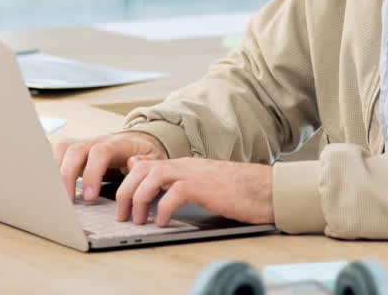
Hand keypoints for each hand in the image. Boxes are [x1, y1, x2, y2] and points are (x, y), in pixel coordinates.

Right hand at [53, 131, 167, 200]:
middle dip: (67, 175)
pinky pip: (56, 151)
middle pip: (75, 149)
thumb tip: (133, 165)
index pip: (100, 152)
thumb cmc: (144, 154)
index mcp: (117, 144)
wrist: (138, 141)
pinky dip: (48, 164)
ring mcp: (83, 144)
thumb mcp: (153, 158)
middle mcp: (96, 141)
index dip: (92, 173)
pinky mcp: (74, 151)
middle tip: (69, 201)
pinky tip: (46, 182)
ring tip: (54, 194)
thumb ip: (145, 163)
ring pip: (62, 148)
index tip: (90, 196)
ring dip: (54, 170)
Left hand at [115, 158, 273, 226]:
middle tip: (122, 215)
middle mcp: (185, 165)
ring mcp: (195, 174)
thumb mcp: (202, 185)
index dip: (127, 181)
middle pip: (142, 169)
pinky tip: (161, 222)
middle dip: (125, 192)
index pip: (145, 164)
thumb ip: (178, 182)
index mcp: (184, 165)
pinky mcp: (205, 186)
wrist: (266, 189)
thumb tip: (155, 183)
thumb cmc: (238, 191)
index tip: (121, 200)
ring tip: (138, 220)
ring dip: (139, 199)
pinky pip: (175, 192)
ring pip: (153, 176)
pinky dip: (163, 208)